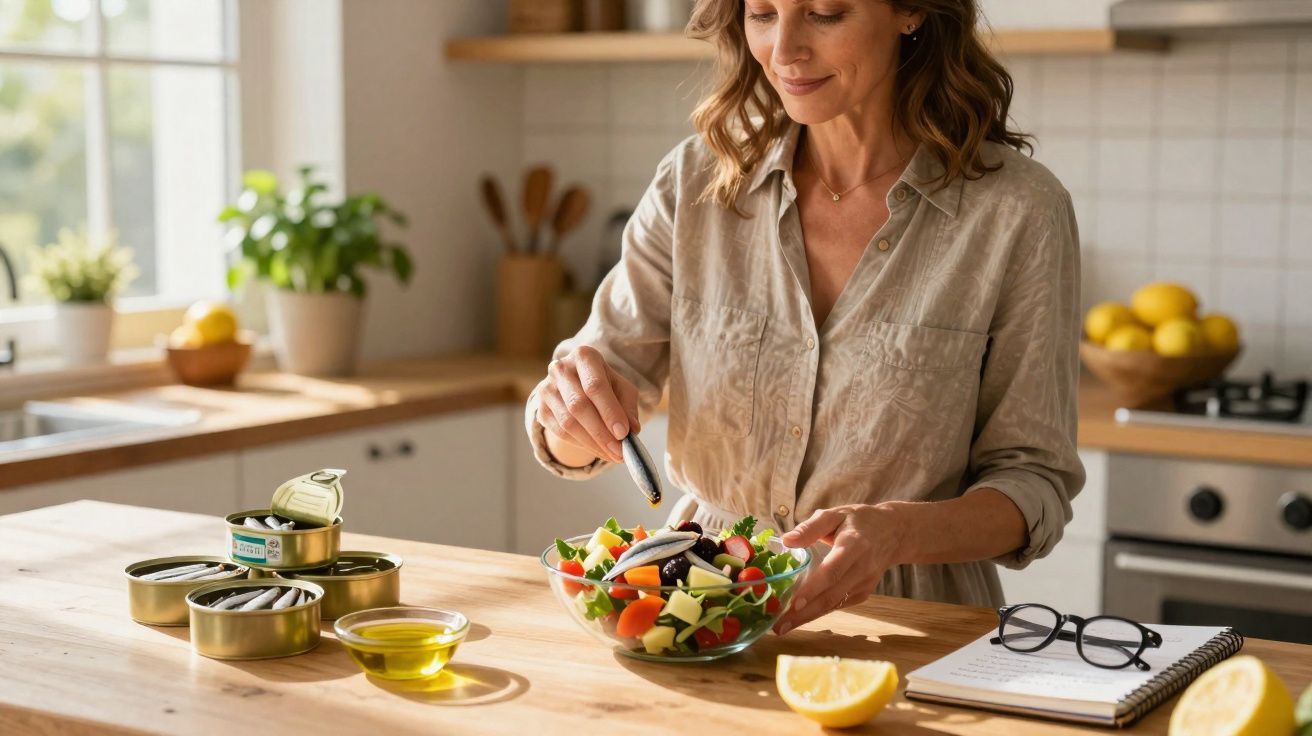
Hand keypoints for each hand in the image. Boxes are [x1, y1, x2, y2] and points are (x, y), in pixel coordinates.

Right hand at [535, 345, 640, 464]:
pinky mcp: (541, 409)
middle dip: (601, 433)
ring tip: (612, 455)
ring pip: (568, 423)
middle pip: (579, 406)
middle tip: (619, 452)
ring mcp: (547, 389)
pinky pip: (561, 432)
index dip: (609, 411)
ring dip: (593, 443)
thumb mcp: (621, 388)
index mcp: (584, 357)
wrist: (575, 383)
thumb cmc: (603, 383)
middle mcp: (561, 369)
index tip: (623, 434)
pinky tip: (598, 450)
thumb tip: (632, 430)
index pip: (595, 386)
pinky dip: (581, 445)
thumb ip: (627, 407)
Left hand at [773, 504, 904, 634]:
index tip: (794, 603)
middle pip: (832, 594)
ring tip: (783, 627)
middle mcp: (862, 568)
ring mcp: (865, 583)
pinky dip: (819, 612)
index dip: (814, 589)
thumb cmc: (858, 520)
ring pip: (834, 604)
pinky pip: (838, 604)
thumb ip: (811, 527)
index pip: (832, 571)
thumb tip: (786, 540)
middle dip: (805, 613)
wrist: (894, 533)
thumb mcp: (835, 514)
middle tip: (780, 626)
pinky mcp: (864, 593)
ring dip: (808, 617)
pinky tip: (799, 618)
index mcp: (854, 545)